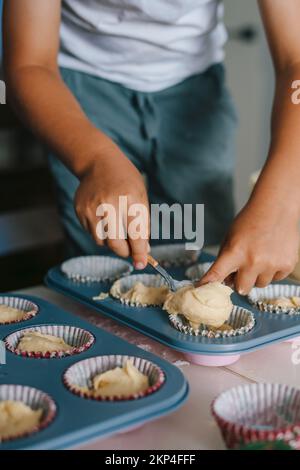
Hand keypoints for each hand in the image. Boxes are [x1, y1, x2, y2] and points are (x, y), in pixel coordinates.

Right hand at [74, 142, 149, 268]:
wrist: (98, 162)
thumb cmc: (126, 181)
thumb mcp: (140, 197)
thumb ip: (142, 224)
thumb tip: (143, 251)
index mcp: (129, 199)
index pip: (135, 234)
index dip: (139, 252)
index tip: (142, 263)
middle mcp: (108, 204)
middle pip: (116, 244)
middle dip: (125, 251)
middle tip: (130, 250)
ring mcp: (91, 208)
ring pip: (102, 242)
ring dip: (112, 241)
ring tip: (116, 226)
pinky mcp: (80, 211)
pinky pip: (92, 233)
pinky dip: (101, 232)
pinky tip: (104, 217)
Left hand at [198, 201, 299, 293]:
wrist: (277, 207)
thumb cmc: (250, 221)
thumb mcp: (231, 237)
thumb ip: (226, 259)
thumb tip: (225, 281)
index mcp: (235, 252)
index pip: (217, 274)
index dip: (207, 284)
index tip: (200, 291)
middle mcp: (253, 261)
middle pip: (241, 289)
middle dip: (240, 281)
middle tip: (243, 268)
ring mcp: (271, 265)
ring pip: (260, 284)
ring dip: (257, 276)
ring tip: (260, 256)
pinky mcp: (287, 265)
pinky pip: (276, 279)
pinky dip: (273, 271)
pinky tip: (272, 254)